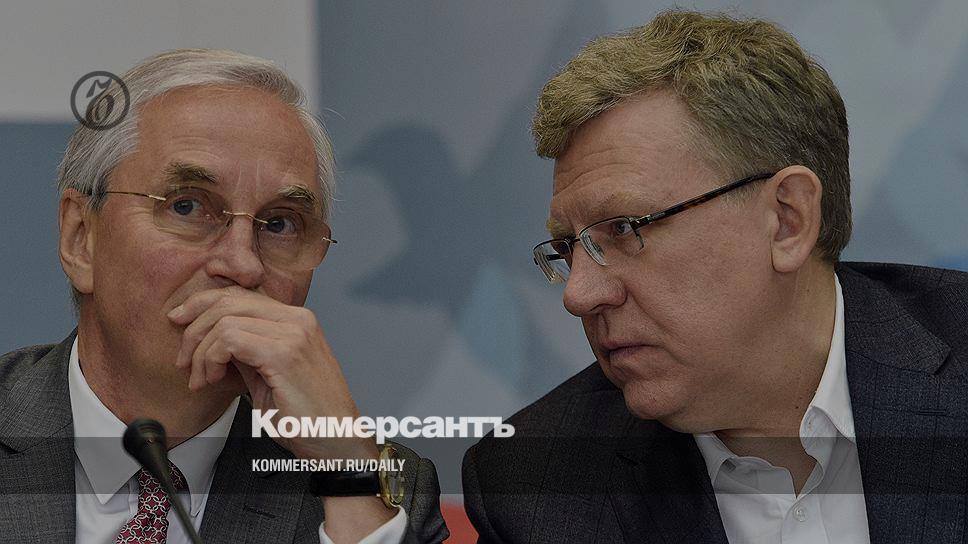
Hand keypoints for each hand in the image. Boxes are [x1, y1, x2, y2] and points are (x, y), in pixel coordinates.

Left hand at [167, 286, 376, 460]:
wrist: (337, 441)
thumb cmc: (307, 417)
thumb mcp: (269, 375)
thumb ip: (247, 350)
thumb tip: (214, 339)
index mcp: (296, 320)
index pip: (239, 295)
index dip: (202, 305)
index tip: (179, 322)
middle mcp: (298, 319)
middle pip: (228, 301)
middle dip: (193, 329)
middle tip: (183, 361)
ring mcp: (293, 334)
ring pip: (225, 320)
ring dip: (201, 351)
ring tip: (200, 379)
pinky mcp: (284, 353)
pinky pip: (230, 339)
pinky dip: (211, 358)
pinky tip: (211, 380)